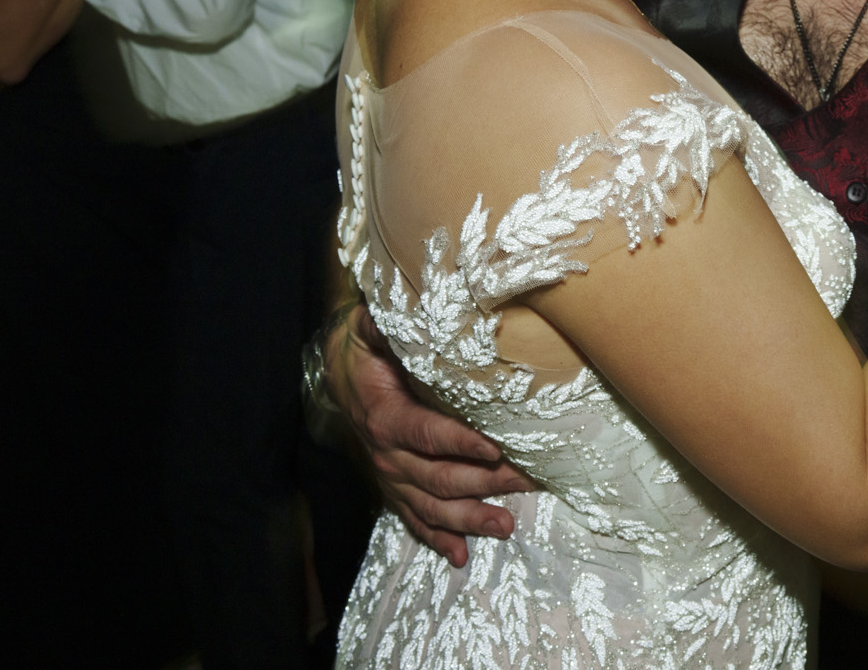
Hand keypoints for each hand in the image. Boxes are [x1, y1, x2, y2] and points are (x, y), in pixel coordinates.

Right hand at [327, 302, 533, 567]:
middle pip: (439, 476)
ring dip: (469, 519)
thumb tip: (396, 312)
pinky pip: (414, 519)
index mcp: (386, 417)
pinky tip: (462, 555)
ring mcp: (390, 477)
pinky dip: (437, 538)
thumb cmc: (368, 348)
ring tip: (506, 527)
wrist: (341, 374)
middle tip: (526, 481)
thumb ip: (386, 325)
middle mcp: (387, 455)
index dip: (459, 443)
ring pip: (431, 506)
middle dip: (484, 484)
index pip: (426, 434)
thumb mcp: (371, 328)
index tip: (495, 448)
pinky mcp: (394, 488)